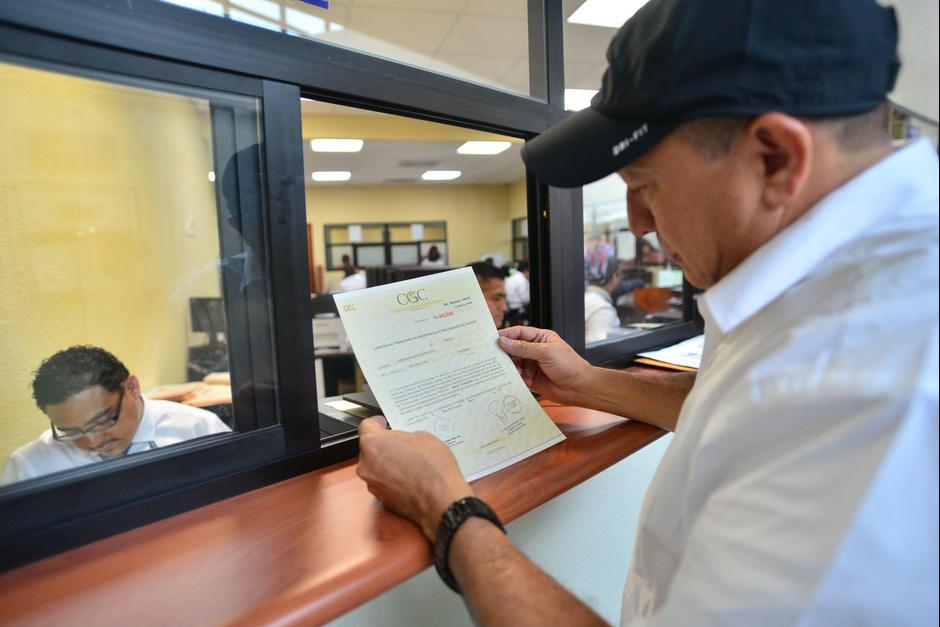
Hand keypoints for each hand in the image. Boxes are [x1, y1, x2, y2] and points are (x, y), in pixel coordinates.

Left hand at [357, 416, 473, 540]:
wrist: (440, 498)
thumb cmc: (432, 468)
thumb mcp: (422, 436)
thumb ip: (404, 436)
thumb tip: (402, 442)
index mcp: (373, 443)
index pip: (366, 426)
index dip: (377, 423)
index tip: (383, 423)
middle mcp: (366, 464)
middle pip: (370, 448)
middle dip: (384, 445)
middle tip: (402, 444)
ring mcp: (372, 483)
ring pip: (375, 466)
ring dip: (387, 462)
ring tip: (408, 462)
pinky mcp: (380, 498)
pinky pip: (382, 482)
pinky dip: (392, 478)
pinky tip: (409, 476)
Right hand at [498, 326, 592, 405]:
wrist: (579, 387)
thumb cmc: (569, 365)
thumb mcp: (545, 352)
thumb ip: (523, 348)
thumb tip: (504, 341)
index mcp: (541, 338)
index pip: (519, 333)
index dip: (506, 335)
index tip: (493, 338)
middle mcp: (535, 350)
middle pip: (514, 348)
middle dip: (506, 353)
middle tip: (496, 357)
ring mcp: (533, 364)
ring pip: (514, 363)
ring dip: (512, 367)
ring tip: (514, 371)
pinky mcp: (531, 378)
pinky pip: (518, 376)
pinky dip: (516, 378)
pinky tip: (521, 380)